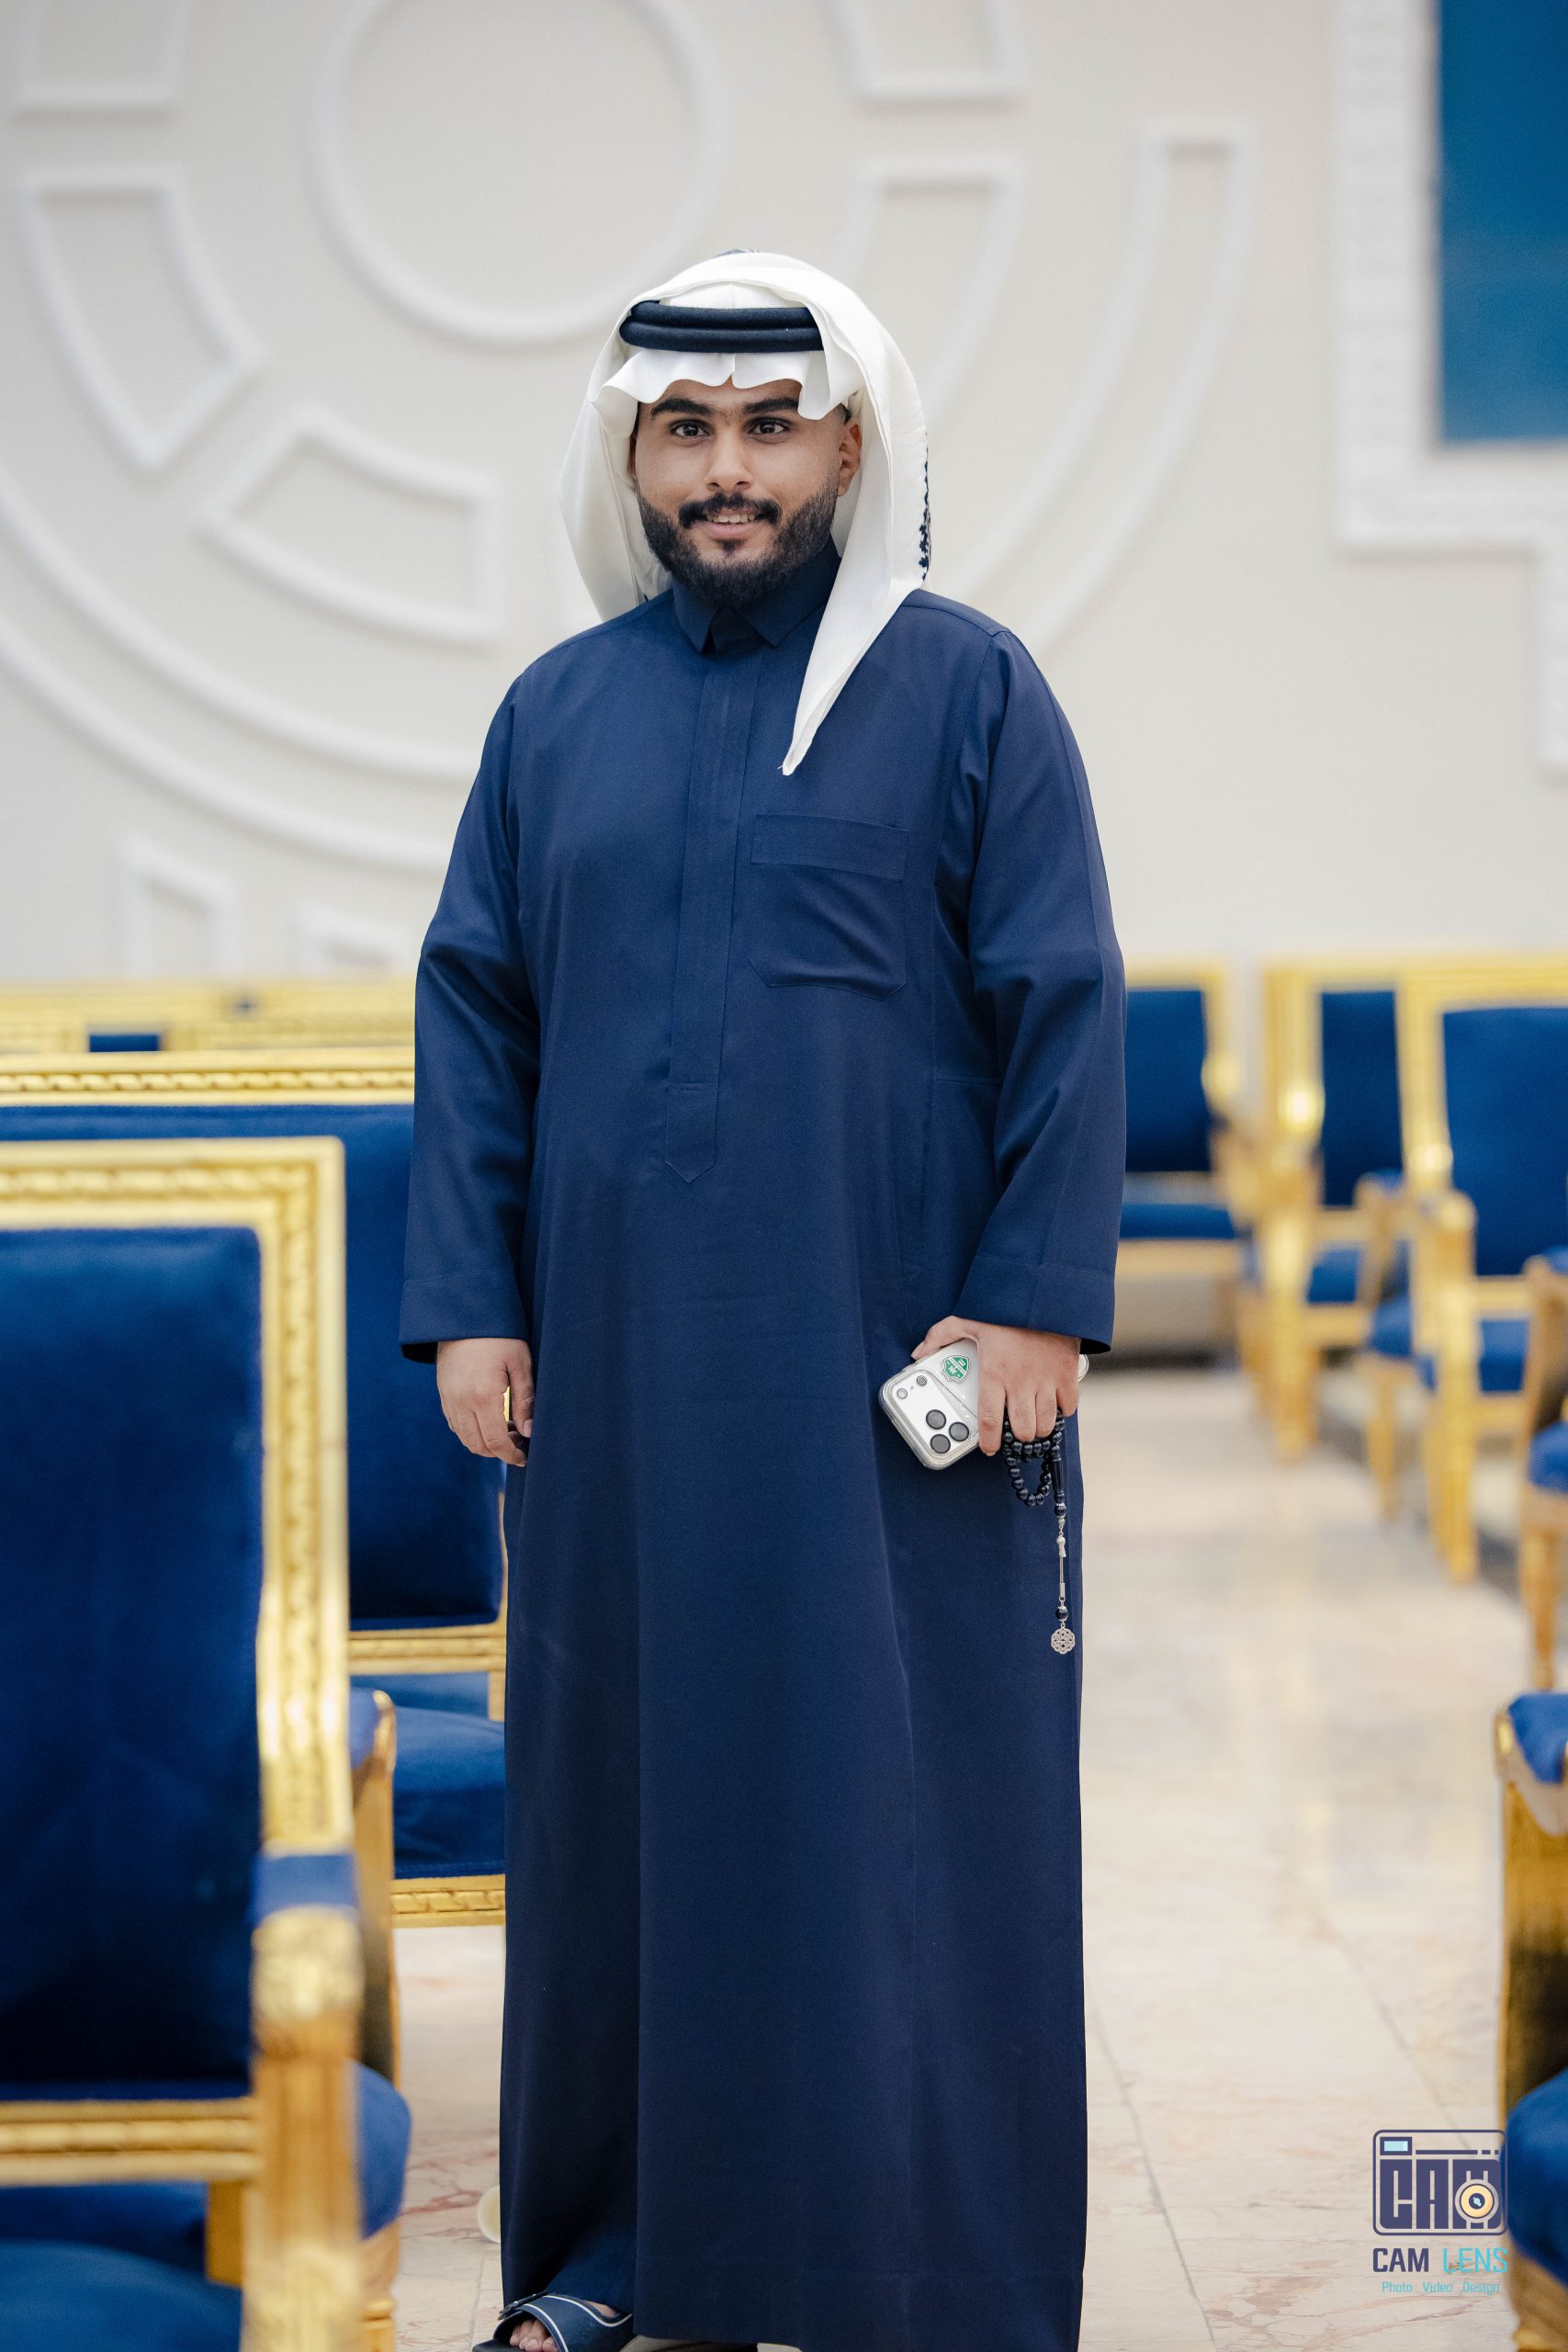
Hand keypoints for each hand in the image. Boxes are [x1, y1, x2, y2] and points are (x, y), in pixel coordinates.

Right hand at [436, 1337, 531, 1467]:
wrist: (463, 1315)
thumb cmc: (498, 1336)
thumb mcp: (520, 1364)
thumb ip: (524, 1400)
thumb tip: (529, 1431)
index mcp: (483, 1396)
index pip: (496, 1441)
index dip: (511, 1455)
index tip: (524, 1458)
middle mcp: (461, 1402)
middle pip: (478, 1445)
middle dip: (499, 1451)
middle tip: (518, 1440)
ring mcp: (448, 1399)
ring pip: (464, 1437)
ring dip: (484, 1442)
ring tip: (506, 1429)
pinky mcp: (443, 1393)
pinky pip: (455, 1424)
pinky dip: (471, 1431)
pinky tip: (488, 1419)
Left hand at [913, 1316, 1080, 1456]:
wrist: (1044, 1293)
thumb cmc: (1006, 1308)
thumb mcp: (968, 1318)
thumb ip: (941, 1336)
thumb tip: (920, 1352)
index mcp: (995, 1373)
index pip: (989, 1420)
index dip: (988, 1442)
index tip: (988, 1448)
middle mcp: (1021, 1382)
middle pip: (1021, 1429)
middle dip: (1017, 1436)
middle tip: (1014, 1429)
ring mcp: (1046, 1381)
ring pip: (1045, 1424)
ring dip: (1039, 1427)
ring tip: (1033, 1420)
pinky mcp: (1067, 1375)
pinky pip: (1068, 1407)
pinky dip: (1062, 1410)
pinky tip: (1054, 1403)